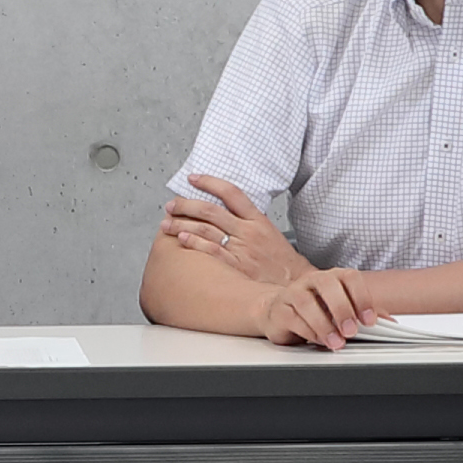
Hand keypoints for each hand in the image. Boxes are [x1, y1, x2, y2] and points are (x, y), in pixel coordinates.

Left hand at [158, 174, 305, 286]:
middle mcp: (248, 231)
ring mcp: (242, 249)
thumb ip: (248, 220)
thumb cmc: (281, 261)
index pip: (231, 193)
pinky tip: (182, 238)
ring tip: (167, 222)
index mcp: (257, 220)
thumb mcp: (270, 232)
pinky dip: (195, 243)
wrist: (295, 284)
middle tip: (172, 204)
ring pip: (206, 229)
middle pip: (211, 210)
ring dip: (182, 224)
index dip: (209, 182)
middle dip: (186, 205)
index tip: (193, 178)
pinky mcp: (237, 267)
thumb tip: (224, 209)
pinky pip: (212, 251)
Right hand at [254, 268, 376, 350]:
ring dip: (323, 325)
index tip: (369, 320)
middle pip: (328, 285)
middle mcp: (314, 280)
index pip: (350, 278)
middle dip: (342, 309)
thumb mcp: (343, 310)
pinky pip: (292, 318)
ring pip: (306, 302)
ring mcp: (294, 292)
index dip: (362, 298)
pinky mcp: (280, 309)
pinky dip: (308, 331)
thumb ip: (365, 314)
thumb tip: (390, 324)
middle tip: (351, 331)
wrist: (282, 313)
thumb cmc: (317, 310)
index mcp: (334, 277)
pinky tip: (318, 340)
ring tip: (335, 342)